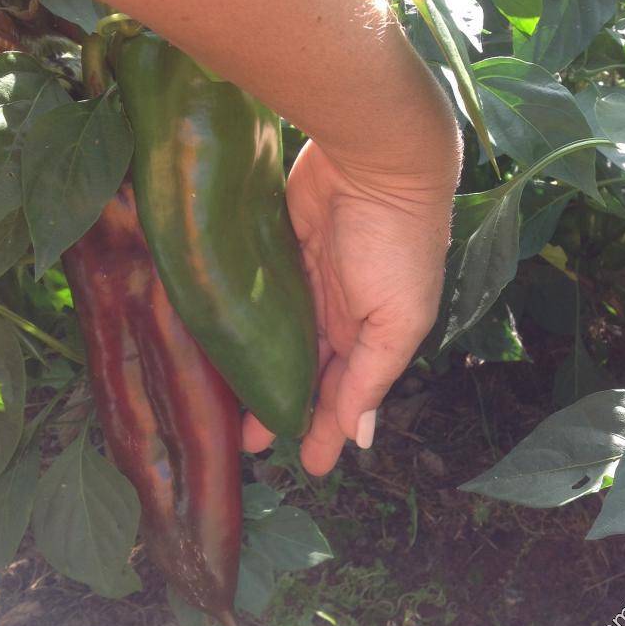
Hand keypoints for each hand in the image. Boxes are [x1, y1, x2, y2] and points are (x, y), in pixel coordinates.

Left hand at [241, 138, 458, 473]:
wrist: (374, 160)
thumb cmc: (396, 244)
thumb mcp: (397, 320)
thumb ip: (373, 376)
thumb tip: (360, 435)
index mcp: (374, 333)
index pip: (347, 393)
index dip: (328, 429)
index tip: (309, 466)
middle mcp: (341, 312)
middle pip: (308, 371)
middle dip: (285, 407)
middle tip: (250, 444)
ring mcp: (308, 280)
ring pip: (280, 339)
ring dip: (261, 371)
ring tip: (230, 406)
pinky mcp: (280, 249)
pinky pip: (262, 297)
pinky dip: (248, 323)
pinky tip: (227, 345)